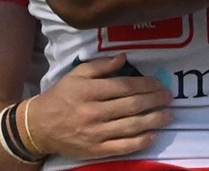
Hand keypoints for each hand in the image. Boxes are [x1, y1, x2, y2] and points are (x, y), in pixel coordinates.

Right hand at [23, 54, 172, 159]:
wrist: (39, 126)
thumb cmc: (60, 97)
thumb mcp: (76, 75)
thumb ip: (101, 66)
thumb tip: (124, 58)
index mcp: (89, 90)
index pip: (124, 86)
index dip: (145, 85)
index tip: (158, 84)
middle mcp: (94, 111)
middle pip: (131, 105)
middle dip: (154, 100)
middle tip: (169, 97)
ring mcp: (95, 132)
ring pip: (131, 126)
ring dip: (153, 120)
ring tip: (168, 115)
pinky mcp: (96, 150)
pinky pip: (123, 146)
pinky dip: (140, 141)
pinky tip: (153, 135)